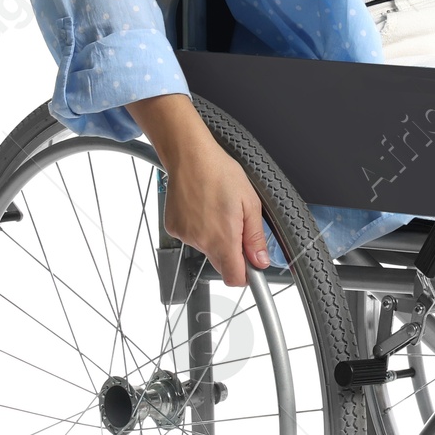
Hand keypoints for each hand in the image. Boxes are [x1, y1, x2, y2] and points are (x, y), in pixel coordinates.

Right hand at [126, 94, 269, 287]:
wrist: (190, 156)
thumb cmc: (220, 173)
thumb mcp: (250, 203)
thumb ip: (255, 237)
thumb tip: (260, 261)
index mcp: (224, 239)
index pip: (234, 278)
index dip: (245, 274)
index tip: (251, 263)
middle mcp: (202, 242)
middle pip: (221, 264)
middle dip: (232, 252)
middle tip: (236, 223)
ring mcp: (186, 236)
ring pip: (207, 249)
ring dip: (215, 237)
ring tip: (217, 208)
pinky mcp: (174, 228)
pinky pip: (192, 237)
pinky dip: (199, 228)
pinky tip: (202, 207)